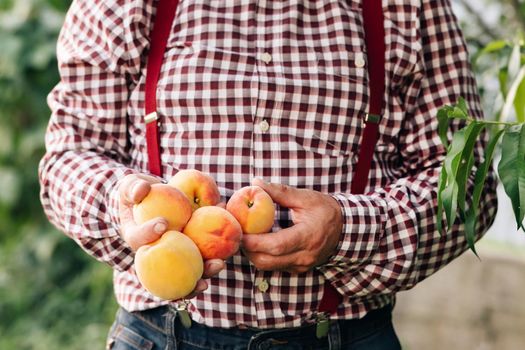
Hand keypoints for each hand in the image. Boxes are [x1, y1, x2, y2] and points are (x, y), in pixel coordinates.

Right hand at [117, 173, 224, 295]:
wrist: (153, 200)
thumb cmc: (139, 193)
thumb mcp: (130, 187)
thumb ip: (132, 188)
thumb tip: (141, 190)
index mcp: (137, 240)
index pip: (139, 240)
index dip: (149, 233)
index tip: (162, 223)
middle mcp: (155, 252)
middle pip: (167, 268)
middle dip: (183, 271)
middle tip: (192, 260)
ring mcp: (173, 254)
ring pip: (188, 268)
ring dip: (205, 270)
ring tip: (219, 264)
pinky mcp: (189, 249)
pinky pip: (202, 255)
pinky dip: (217, 253)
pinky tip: (232, 243)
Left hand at [242, 178, 342, 273]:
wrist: (346, 228)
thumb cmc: (325, 210)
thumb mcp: (305, 197)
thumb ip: (280, 192)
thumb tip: (255, 183)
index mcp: (307, 236)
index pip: (276, 245)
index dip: (254, 241)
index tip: (239, 230)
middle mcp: (304, 256)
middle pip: (267, 261)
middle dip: (248, 249)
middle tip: (238, 233)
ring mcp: (302, 265)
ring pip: (268, 267)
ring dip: (253, 254)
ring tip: (247, 236)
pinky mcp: (299, 269)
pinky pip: (275, 267)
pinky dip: (263, 256)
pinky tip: (259, 242)